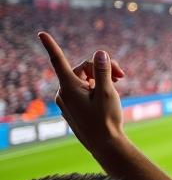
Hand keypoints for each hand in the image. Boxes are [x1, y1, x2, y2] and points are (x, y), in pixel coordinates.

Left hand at [38, 31, 125, 152]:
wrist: (105, 145)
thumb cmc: (106, 120)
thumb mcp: (108, 92)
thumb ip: (103, 70)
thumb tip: (100, 53)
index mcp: (69, 87)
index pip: (58, 60)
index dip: (50, 45)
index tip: (41, 33)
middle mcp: (64, 93)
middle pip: (82, 69)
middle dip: (101, 68)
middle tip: (123, 76)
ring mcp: (67, 100)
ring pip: (83, 79)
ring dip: (100, 77)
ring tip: (119, 84)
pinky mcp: (73, 107)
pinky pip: (83, 90)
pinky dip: (95, 87)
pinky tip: (108, 94)